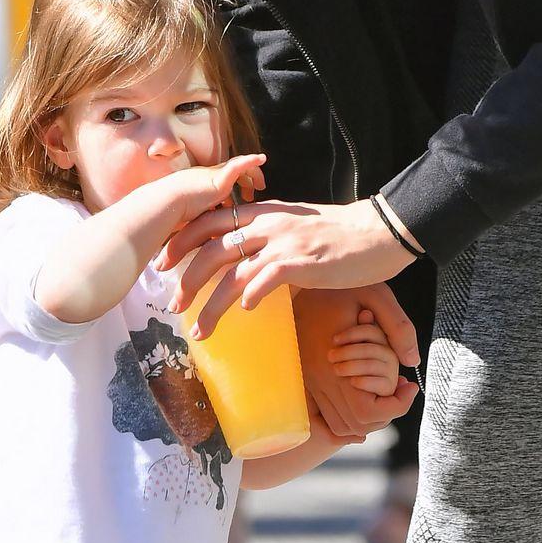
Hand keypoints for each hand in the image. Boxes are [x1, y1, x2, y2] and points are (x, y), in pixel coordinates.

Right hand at [158, 152, 266, 238]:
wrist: (166, 205)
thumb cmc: (171, 218)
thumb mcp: (191, 221)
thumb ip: (202, 226)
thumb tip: (207, 242)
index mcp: (200, 184)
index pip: (221, 182)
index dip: (233, 189)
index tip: (241, 201)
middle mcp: (207, 176)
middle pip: (232, 173)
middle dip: (245, 181)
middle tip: (252, 194)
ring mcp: (214, 175)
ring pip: (239, 167)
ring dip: (252, 175)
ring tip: (261, 186)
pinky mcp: (220, 177)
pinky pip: (240, 165)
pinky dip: (251, 161)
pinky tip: (262, 158)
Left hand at [163, 196, 414, 339]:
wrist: (377, 232)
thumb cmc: (339, 235)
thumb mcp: (295, 227)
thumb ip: (268, 240)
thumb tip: (247, 267)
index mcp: (262, 213)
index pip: (209, 221)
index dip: (181, 241)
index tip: (164, 262)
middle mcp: (266, 225)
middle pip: (211, 249)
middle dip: (186, 278)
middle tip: (172, 302)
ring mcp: (282, 243)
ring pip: (232, 273)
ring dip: (211, 304)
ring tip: (199, 330)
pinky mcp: (301, 262)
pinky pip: (264, 280)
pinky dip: (249, 297)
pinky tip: (243, 312)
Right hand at [295, 287, 416, 437]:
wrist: (293, 276)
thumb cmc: (339, 283)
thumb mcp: (376, 296)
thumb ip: (398, 328)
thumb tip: (412, 362)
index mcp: (337, 363)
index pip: (368, 412)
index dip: (395, 407)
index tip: (408, 386)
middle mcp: (320, 380)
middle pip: (355, 425)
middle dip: (384, 414)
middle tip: (400, 390)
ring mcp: (309, 382)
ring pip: (339, 424)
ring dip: (366, 417)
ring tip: (385, 391)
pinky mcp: (303, 379)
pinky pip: (324, 414)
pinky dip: (346, 413)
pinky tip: (363, 391)